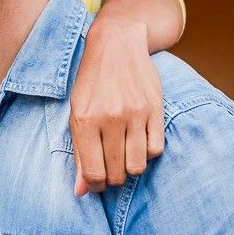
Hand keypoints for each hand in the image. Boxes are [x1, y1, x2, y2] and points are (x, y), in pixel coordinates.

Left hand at [70, 15, 164, 195]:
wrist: (117, 43)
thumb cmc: (92, 82)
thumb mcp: (77, 113)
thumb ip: (79, 153)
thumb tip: (81, 191)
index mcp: (85, 120)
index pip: (93, 174)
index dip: (96, 186)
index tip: (97, 182)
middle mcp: (110, 118)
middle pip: (117, 173)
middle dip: (113, 179)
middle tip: (111, 169)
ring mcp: (135, 113)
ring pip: (138, 165)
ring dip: (131, 168)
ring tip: (125, 157)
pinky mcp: (155, 108)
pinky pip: (156, 149)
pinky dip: (148, 153)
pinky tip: (139, 142)